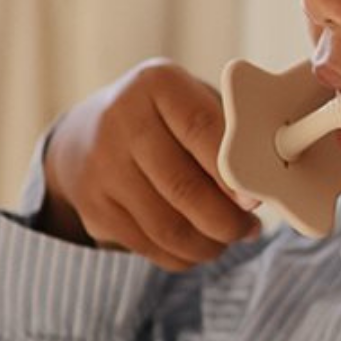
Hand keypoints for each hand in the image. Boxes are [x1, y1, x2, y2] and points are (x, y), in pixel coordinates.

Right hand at [41, 59, 261, 270]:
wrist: (85, 134)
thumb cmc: (164, 120)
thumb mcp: (192, 103)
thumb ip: (228, 137)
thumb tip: (256, 195)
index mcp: (157, 84)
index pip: (202, 129)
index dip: (233, 172)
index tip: (255, 200)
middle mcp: (121, 120)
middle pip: (184, 188)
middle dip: (227, 221)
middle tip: (248, 228)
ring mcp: (101, 166)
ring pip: (167, 227)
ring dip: (208, 245)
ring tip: (227, 238)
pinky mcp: (92, 206)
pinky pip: (149, 246)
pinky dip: (182, 256)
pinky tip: (197, 245)